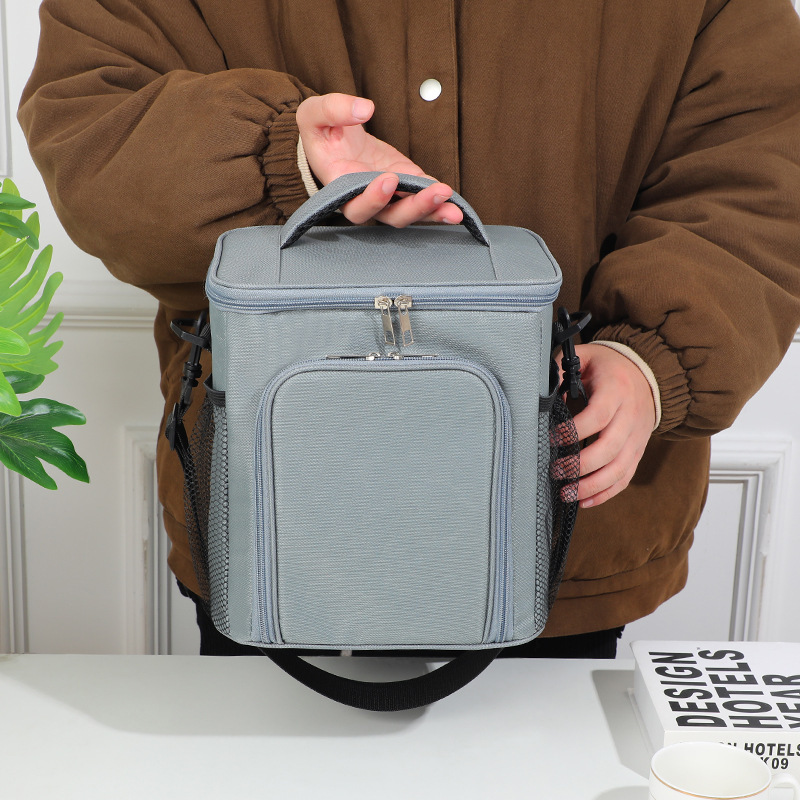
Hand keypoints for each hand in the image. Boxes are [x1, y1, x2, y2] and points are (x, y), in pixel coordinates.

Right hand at [296, 93, 462, 226]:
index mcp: (340, 188)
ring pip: (410, 212)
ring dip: (432, 211)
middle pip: (390, 215)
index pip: (356, 205)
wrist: (335, 139)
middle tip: (436, 193)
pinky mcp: (406, 184)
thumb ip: (333, 109)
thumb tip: (365, 108)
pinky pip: (423, 198)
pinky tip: (455, 203)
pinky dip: (439, 203)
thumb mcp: (313, 115)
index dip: (373, 199)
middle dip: (414, 208)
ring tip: (454, 208)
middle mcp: (366, 199)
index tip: (389, 179)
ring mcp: (389, 196)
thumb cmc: (321, 133)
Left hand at [567, 344, 655, 507]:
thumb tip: (543, 398)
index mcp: (616, 390)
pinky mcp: (638, 451)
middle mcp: (631, 416)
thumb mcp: (585, 357)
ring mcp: (638, 437)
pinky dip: (605, 493)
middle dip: (580, 465)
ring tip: (566, 493)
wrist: (647, 372)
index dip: (574, 431)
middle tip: (556, 471)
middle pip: (610, 448)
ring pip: (619, 469)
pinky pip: (624, 477)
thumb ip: (561, 371)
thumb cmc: (607, 367)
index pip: (597, 416)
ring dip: (592, 486)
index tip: (552, 437)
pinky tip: (584, 501)